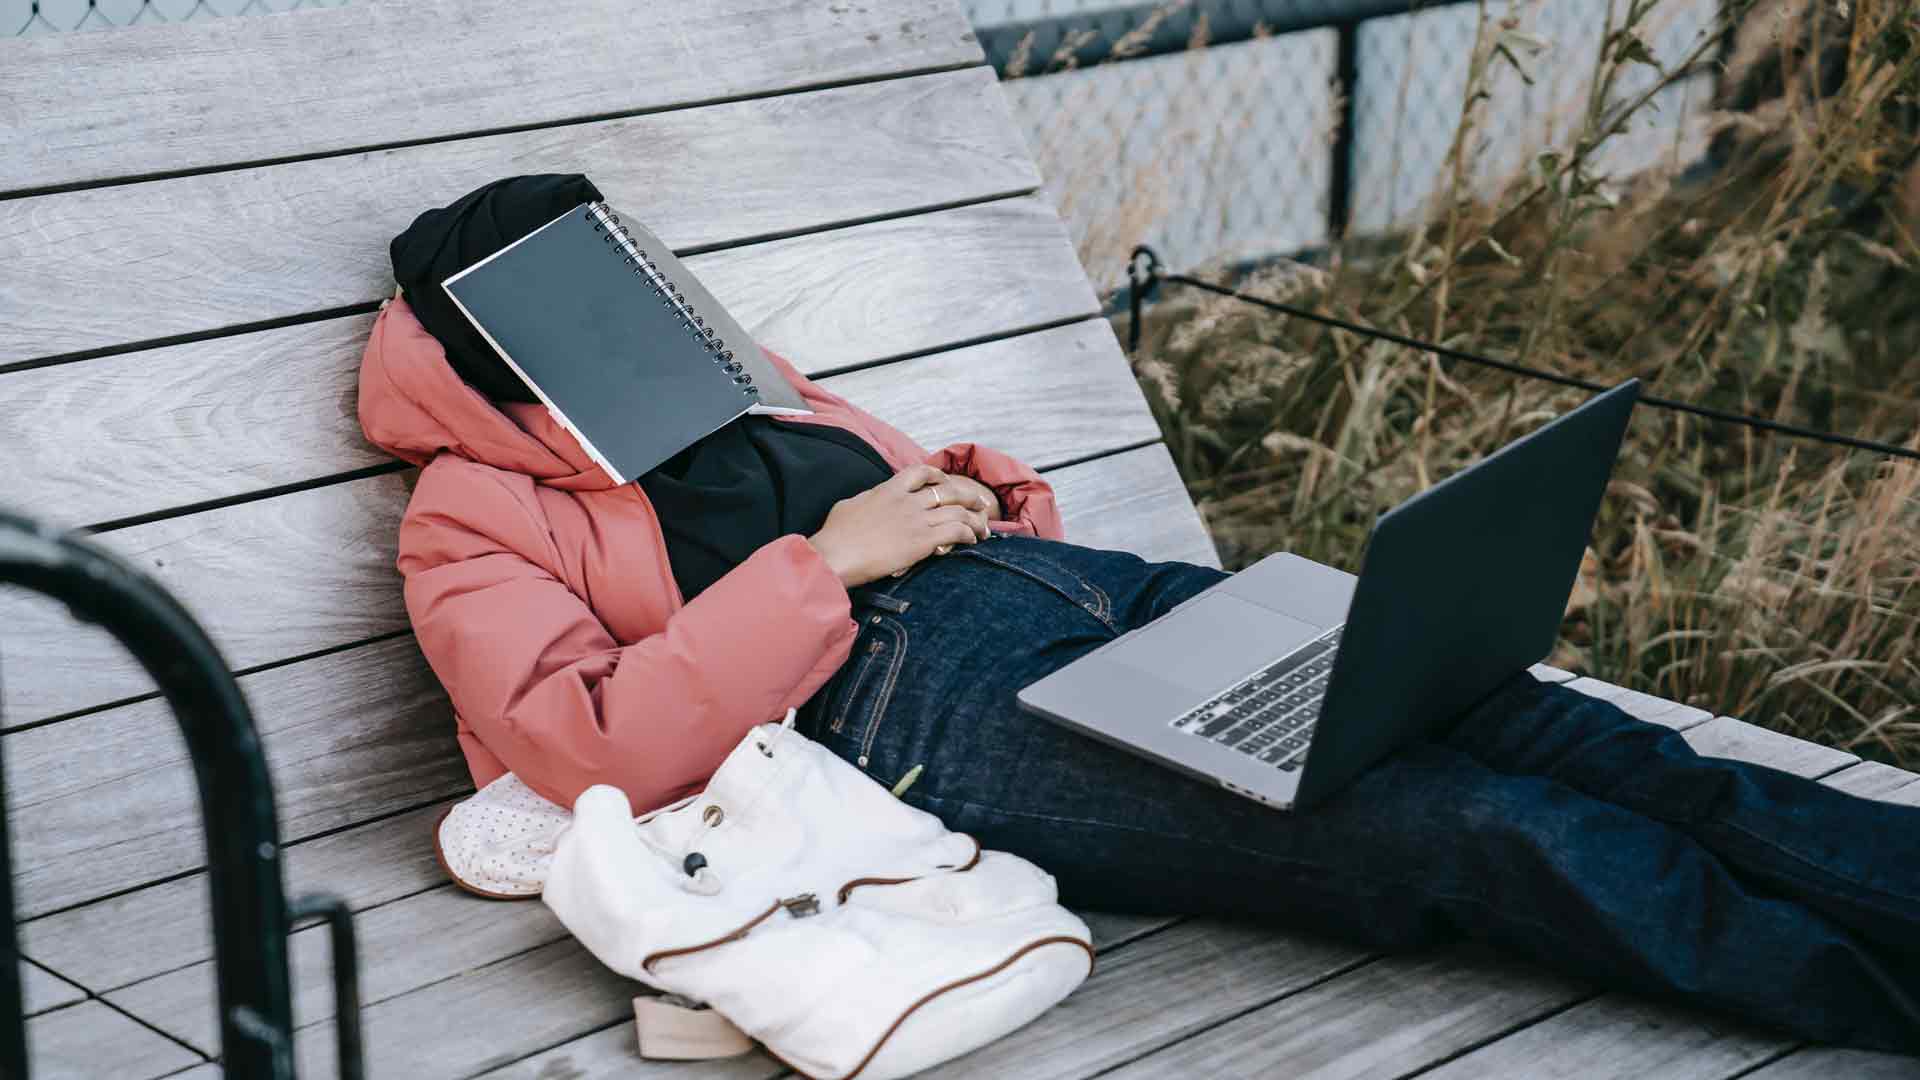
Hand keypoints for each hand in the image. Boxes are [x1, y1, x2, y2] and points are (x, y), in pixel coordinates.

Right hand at [805, 465, 991, 587]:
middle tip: (979, 504)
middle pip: (948, 490)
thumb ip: (866, 500)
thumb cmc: (834, 536)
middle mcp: (907, 501)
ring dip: (975, 520)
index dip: (938, 475)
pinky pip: (956, 531)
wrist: (834, 555)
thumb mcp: (849, 506)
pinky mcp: (922, 541)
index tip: (946, 482)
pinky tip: (973, 540)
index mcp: (888, 490)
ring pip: (958, 511)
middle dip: (968, 496)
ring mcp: (916, 519)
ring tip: (983, 529)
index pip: (920, 472)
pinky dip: (970, 534)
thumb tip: (869, 501)